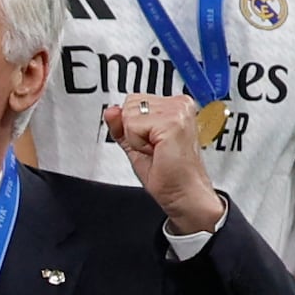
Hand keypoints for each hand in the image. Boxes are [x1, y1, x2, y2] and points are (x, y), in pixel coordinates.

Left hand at [101, 91, 231, 234]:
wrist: (184, 194)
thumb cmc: (168, 173)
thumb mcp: (136, 144)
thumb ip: (121, 125)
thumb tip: (111, 110)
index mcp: (175, 105)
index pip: (133, 101)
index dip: (133, 126)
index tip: (151, 142)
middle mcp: (179, 104)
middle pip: (129, 104)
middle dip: (134, 131)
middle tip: (155, 148)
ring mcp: (178, 111)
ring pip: (130, 114)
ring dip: (137, 138)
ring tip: (157, 150)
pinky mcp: (173, 122)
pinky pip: (133, 126)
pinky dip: (138, 143)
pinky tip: (157, 151)